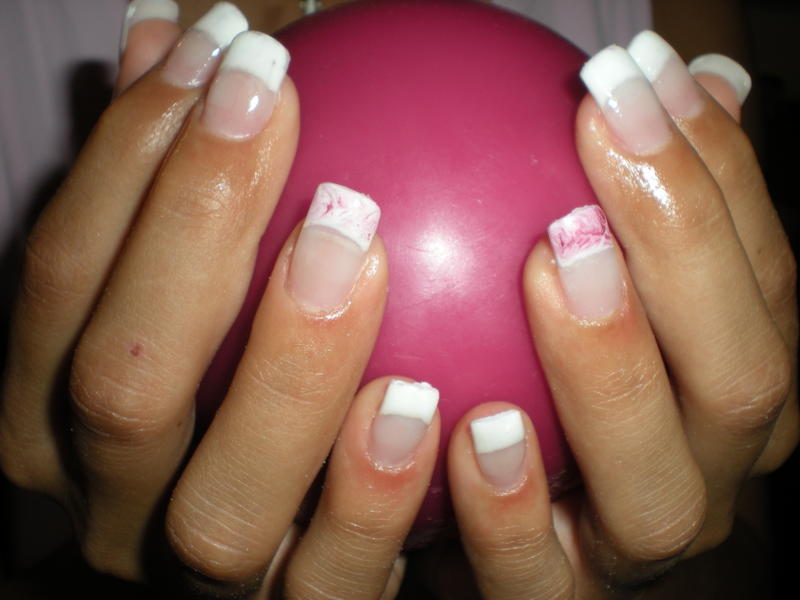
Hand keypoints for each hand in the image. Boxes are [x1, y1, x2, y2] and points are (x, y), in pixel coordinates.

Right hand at [0, 4, 440, 596]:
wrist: (284, 543)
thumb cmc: (235, 377)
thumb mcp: (192, 280)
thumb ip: (175, 188)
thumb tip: (173, 35)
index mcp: (57, 412)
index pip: (63, 276)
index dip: (129, 158)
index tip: (220, 49)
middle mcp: (111, 501)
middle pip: (122, 381)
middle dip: (191, 230)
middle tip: (277, 105)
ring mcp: (204, 576)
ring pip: (221, 503)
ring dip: (289, 370)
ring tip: (358, 241)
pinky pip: (334, 578)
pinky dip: (373, 497)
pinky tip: (431, 396)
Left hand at [438, 32, 796, 598]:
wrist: (470, 517)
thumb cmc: (522, 372)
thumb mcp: (566, 274)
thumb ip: (620, 201)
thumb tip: (669, 73)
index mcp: (724, 391)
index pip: (758, 278)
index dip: (718, 174)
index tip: (639, 73)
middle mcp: (698, 468)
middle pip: (740, 379)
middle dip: (683, 248)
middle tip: (605, 136)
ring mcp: (629, 547)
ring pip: (660, 490)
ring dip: (612, 371)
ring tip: (555, 258)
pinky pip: (539, 577)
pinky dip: (513, 512)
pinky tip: (473, 424)